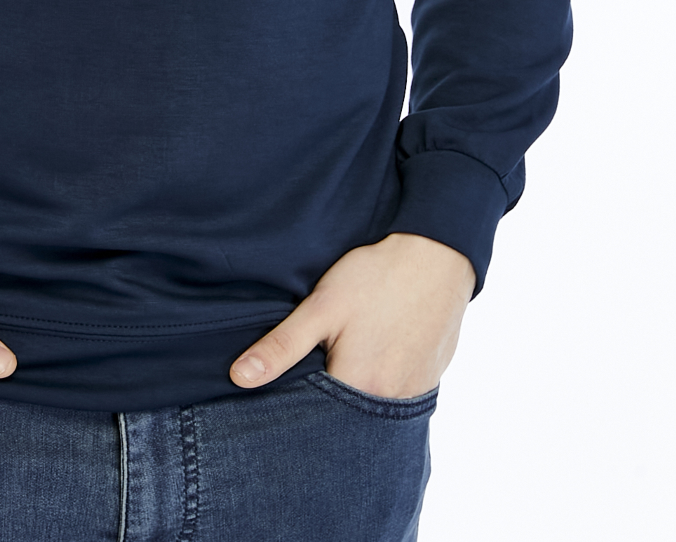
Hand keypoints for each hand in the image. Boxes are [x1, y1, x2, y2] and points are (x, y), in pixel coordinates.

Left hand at [230, 233, 474, 397]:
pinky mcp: (429, 379)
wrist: (437, 255)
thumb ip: (281, 346)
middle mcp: (391, 404)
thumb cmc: (376, 278)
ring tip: (345, 357)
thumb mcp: (322, 306)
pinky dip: (380, 382)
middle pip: (345, 418)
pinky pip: (396, 395)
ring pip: (371, 408)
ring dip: (354, 392)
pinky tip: (373, 354)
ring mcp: (415, 393)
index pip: (316, 420)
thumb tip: (238, 378)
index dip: (297, 406)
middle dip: (325, 403)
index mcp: (361, 389)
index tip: (284, 389)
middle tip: (318, 363)